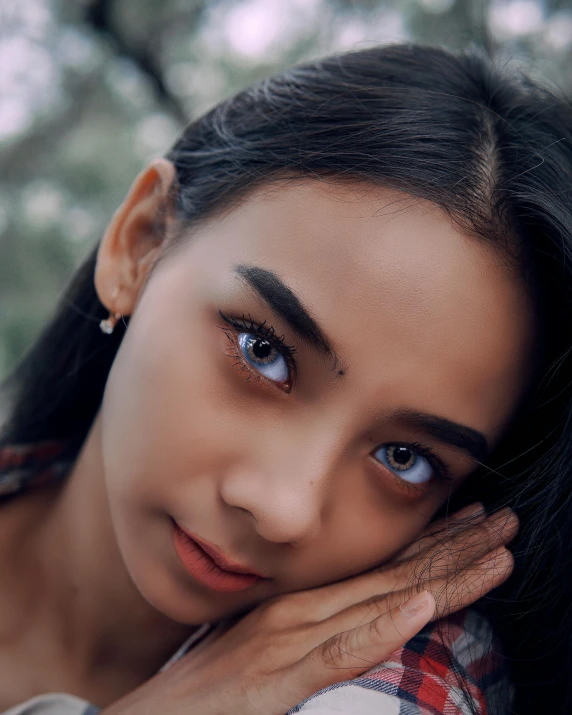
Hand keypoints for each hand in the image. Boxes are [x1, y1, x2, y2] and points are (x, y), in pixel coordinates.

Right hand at [101, 504, 516, 714]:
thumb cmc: (207, 689)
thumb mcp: (265, 650)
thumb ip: (309, 634)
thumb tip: (355, 619)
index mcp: (302, 604)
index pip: (380, 566)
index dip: (432, 542)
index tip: (472, 520)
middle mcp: (302, 611)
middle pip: (394, 574)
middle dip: (456, 547)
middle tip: (503, 520)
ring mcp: (289, 641)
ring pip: (381, 602)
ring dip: (441, 576)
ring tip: (494, 553)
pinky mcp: (275, 682)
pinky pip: (339, 652)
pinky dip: (382, 628)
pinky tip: (418, 609)